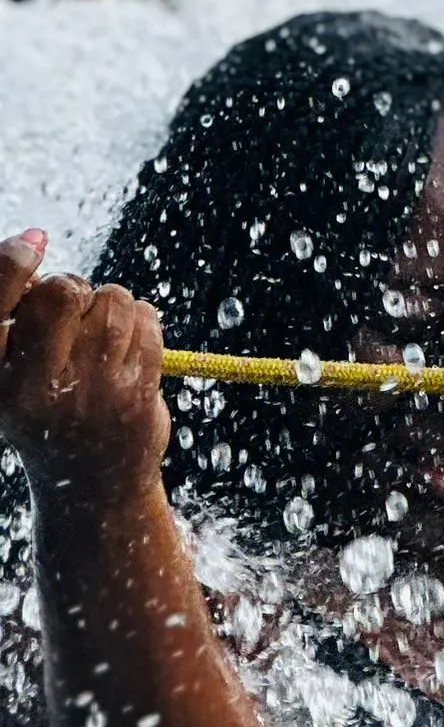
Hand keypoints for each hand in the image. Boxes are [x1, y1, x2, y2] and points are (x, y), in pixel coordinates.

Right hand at [0, 236, 170, 514]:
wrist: (91, 486)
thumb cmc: (49, 413)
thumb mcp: (14, 376)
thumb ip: (18, 320)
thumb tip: (32, 247)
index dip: (12, 263)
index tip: (35, 240)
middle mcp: (34, 388)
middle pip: (63, 292)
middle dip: (75, 290)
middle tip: (75, 315)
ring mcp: (89, 392)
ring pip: (112, 301)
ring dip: (114, 306)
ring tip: (103, 340)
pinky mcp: (135, 394)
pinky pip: (147, 320)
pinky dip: (143, 322)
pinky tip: (128, 350)